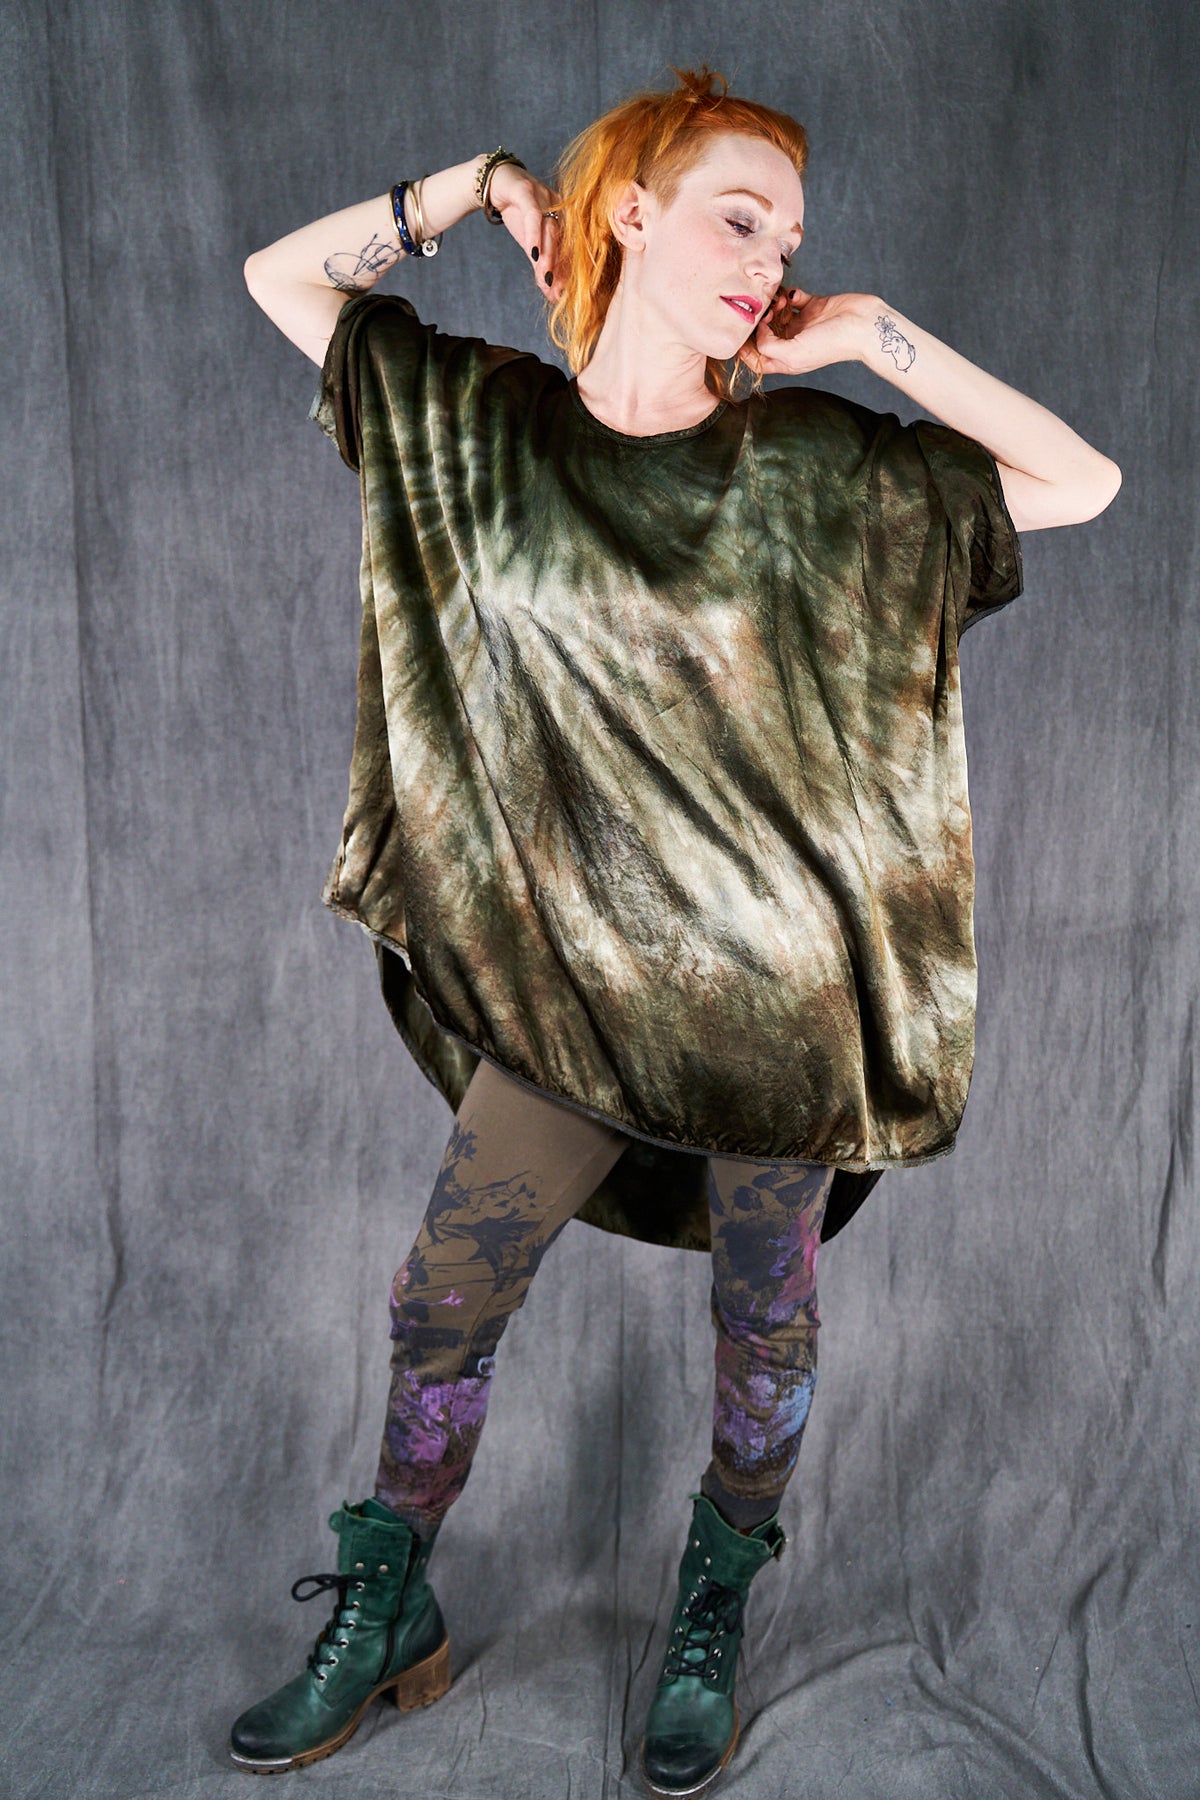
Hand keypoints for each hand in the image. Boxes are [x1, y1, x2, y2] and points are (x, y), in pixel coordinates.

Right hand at [486, 162, 565, 303]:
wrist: (492, 182)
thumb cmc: (516, 212)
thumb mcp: (529, 242)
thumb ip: (540, 265)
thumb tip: (551, 293)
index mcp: (565, 218)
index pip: (569, 249)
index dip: (568, 274)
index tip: (564, 296)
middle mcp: (559, 206)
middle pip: (563, 241)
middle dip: (561, 269)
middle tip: (558, 292)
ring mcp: (544, 196)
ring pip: (550, 229)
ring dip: (548, 255)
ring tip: (546, 278)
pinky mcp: (526, 190)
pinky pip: (532, 214)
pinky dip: (534, 234)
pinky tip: (533, 252)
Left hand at [738, 286, 873, 376]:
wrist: (861, 325)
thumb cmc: (832, 344)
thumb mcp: (793, 354)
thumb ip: (768, 347)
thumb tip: (759, 332)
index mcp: (787, 361)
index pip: (757, 359)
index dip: (745, 349)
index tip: (742, 334)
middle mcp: (793, 343)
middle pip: (764, 335)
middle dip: (760, 324)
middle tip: (764, 315)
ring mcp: (803, 324)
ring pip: (777, 315)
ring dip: (774, 307)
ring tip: (779, 305)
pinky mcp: (813, 306)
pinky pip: (793, 298)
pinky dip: (789, 295)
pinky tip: (792, 296)